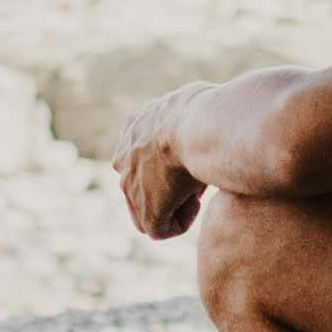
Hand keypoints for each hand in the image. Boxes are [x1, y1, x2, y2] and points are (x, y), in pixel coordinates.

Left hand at [117, 89, 207, 239]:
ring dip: (178, 204)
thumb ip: (190, 113)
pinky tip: (197, 202)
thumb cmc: (206, 111)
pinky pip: (162, 229)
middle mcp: (124, 156)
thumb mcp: (195, 103)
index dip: (175, 162)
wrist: (199, 127)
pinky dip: (183, 220)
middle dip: (173, 186)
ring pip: (153, 208)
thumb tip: (205, 112)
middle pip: (146, 183)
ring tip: (199, 191)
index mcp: (134, 127)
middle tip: (199, 178)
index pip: (146, 154)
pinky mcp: (147, 211)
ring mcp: (131, 186)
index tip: (197, 157)